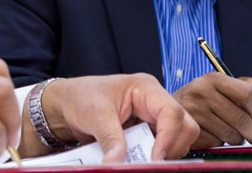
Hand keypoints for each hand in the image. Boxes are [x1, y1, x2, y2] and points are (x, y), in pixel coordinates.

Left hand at [20, 73, 198, 162]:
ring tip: (143, 161)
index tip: (155, 158)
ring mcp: (152, 118)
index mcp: (146, 88)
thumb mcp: (95, 115)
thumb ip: (111, 139)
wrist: (67, 103)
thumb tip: (117, 164)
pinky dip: (154, 157)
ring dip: (164, 153)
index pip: (171, 112)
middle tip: (153, 161)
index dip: (168, 137)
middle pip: (184, 126)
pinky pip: (161, 147)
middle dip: (172, 146)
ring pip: (177, 139)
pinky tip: (139, 160)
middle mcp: (154, 102)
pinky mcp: (147, 132)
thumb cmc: (81, 97)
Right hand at [172, 72, 251, 147]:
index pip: (245, 94)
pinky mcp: (190, 129)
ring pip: (231, 134)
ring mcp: (194, 111)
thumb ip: (236, 86)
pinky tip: (215, 135)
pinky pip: (217, 142)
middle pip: (240, 118)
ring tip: (233, 135)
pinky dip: (220, 143)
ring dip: (237, 139)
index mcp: (212, 79)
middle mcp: (201, 92)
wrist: (166, 108)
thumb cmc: (196, 98)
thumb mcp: (214, 86)